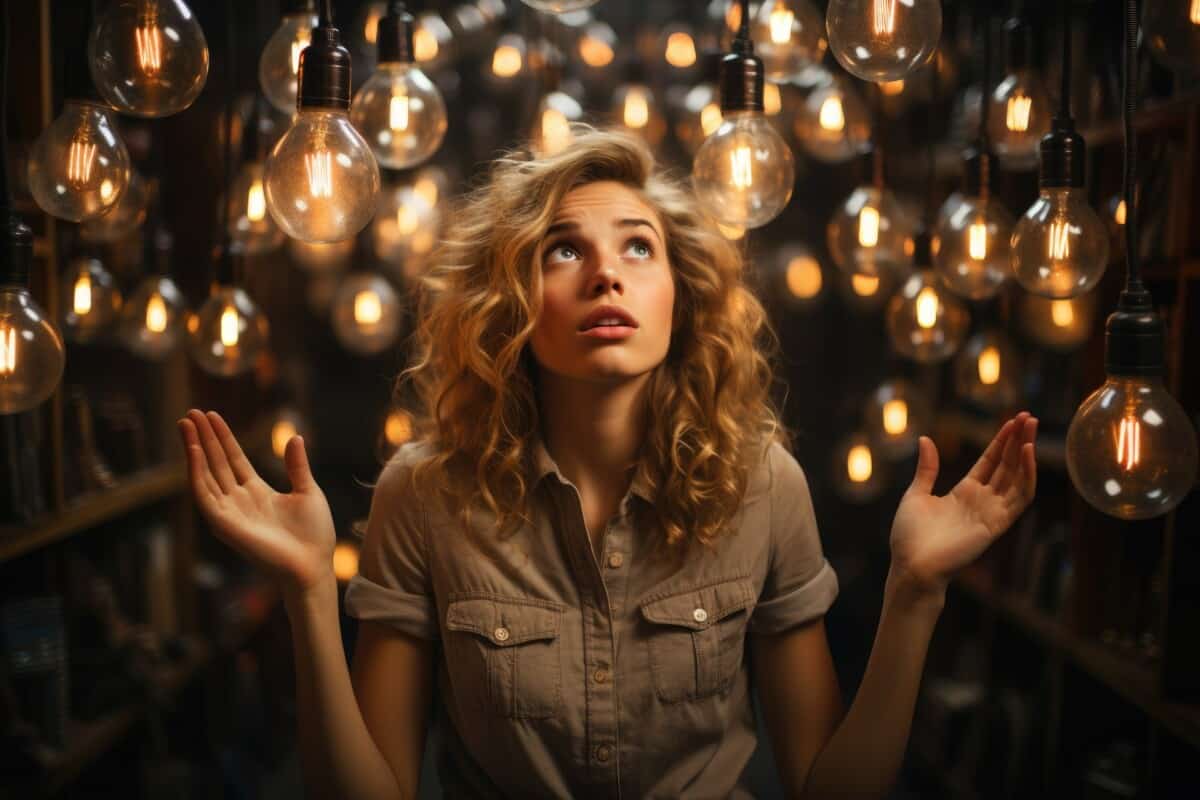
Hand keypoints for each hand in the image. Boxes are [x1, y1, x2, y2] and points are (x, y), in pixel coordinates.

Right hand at [177, 409, 335, 596]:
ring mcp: (229, 512)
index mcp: (257, 492)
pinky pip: (204, 495)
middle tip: (190, 413)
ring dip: (194, 450)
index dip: (222, 438)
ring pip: (205, 475)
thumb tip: (295, 437)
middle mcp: (239, 500)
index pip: (233, 459)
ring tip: (187, 425)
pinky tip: (194, 452)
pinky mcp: (223, 524)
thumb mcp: (307, 491)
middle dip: (203, 438)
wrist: (313, 565)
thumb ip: (296, 466)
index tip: (212, 415)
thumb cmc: (313, 535)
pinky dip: (196, 473)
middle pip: (215, 463)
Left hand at [889, 412, 1038, 596]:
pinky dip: (1027, 476)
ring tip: (1031, 429)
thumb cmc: (909, 536)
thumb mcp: (916, 494)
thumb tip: (926, 439)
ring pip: (1017, 478)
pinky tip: (1027, 454)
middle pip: (1007, 466)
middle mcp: (982, 501)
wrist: (911, 565)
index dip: (1002, 442)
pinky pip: (1019, 498)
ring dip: (1026, 454)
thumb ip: (927, 469)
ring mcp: (991, 512)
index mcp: (964, 492)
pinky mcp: (996, 524)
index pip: (990, 462)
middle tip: (1030, 417)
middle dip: (1019, 441)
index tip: (1013, 420)